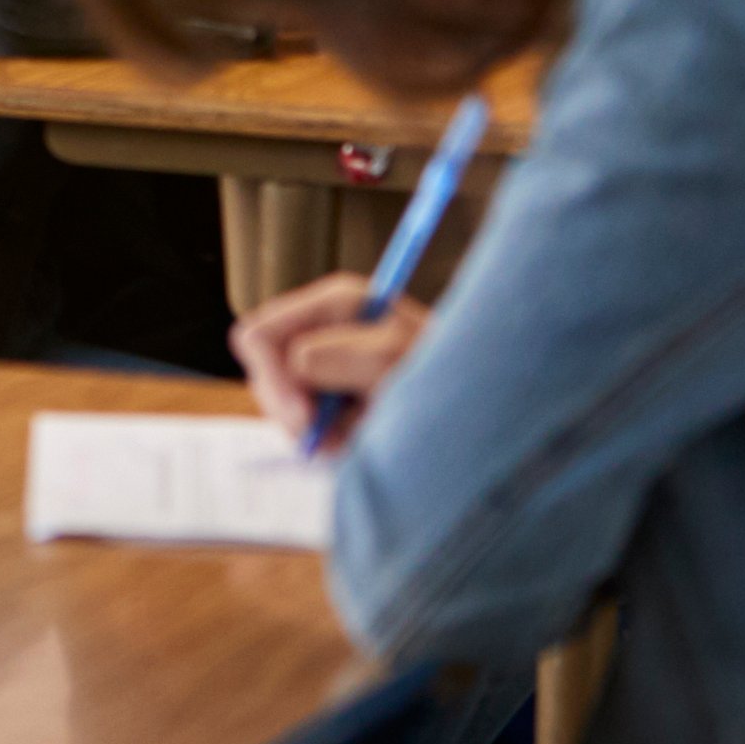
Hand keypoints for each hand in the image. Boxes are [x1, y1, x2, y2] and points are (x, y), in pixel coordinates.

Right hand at [227, 273, 430, 445]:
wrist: (485, 416)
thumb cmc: (450, 380)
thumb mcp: (401, 363)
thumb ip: (347, 357)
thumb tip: (297, 361)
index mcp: (335, 304)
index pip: (259, 334)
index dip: (271, 375)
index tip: (304, 416)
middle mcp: (323, 330)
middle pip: (263, 372)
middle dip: (292, 410)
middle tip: (337, 437)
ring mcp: (326, 366)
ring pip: (281, 404)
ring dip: (314, 429)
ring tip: (360, 435)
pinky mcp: (332, 399)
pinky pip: (302, 425)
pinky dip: (326, 440)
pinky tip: (360, 439)